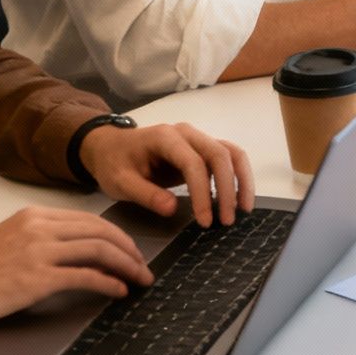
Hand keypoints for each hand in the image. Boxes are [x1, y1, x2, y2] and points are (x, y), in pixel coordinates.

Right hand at [0, 207, 153, 343]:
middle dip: (130, 249)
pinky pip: (85, 276)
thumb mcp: (5, 242)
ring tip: (139, 280)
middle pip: (102, 231)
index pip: (90, 220)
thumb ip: (37, 241)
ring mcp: (38, 251)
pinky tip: (118, 292)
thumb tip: (72, 256)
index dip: (118, 235)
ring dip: (127, 266)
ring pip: (100, 250)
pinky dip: (108, 283)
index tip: (131, 250)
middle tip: (143, 267)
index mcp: (33, 216)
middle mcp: (39, 228)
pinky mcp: (35, 278)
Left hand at [81, 122, 254, 227]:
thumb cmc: (114, 163)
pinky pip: (229, 158)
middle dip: (228, 188)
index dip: (202, 193)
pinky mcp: (202, 149)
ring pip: (231, 153)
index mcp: (165, 138)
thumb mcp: (119, 182)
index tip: (204, 221)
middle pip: (220, 155)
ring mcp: (197, 139)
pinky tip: (238, 198)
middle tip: (227, 220)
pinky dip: (238, 177)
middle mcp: (187, 134)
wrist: (111, 147)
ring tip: (244, 209)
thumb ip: (145, 194)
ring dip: (242, 180)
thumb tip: (172, 209)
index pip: (194, 163)